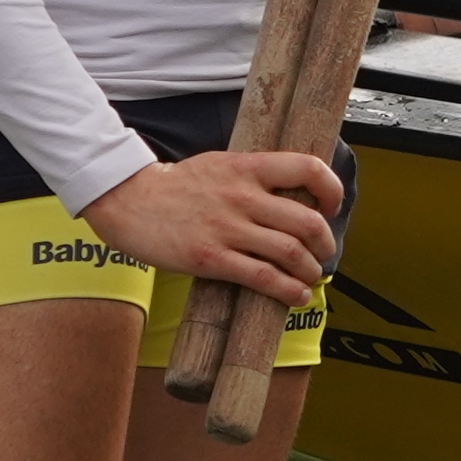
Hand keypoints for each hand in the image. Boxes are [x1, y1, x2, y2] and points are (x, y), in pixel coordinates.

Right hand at [81, 145, 342, 307]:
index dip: (331, 190)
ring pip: (290, 252)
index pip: (308, 169)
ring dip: (311, 270)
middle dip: (326, 242)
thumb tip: (292, 193)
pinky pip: (262, 278)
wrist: (129, 200)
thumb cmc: (176, 185)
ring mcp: (227, 228)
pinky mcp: (211, 258)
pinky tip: (295, 296)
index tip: (332, 207)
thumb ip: (254, 176)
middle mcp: (242, 196)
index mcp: (247, 167)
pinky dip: (287, 290)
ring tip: (311, 277)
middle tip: (325, 252)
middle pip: (307, 221)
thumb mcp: (220, 164)